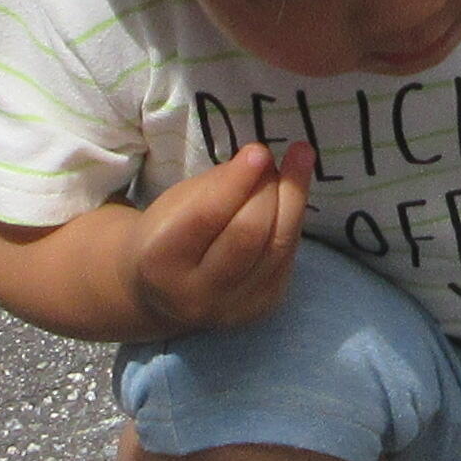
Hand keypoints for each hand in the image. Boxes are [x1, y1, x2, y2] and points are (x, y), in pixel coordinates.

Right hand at [126, 140, 308, 337]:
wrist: (162, 293)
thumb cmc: (167, 233)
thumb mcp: (174, 204)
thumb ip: (214, 185)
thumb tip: (261, 161)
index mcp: (160, 259)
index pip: (206, 216)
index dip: (237, 181)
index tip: (259, 151)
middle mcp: (195, 293)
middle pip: (248, 234)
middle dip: (270, 188)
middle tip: (276, 157)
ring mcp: (231, 307)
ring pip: (277, 247)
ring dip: (293, 198)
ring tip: (300, 160)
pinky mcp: (260, 309)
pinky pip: (287, 258)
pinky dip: (293, 221)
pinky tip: (292, 198)